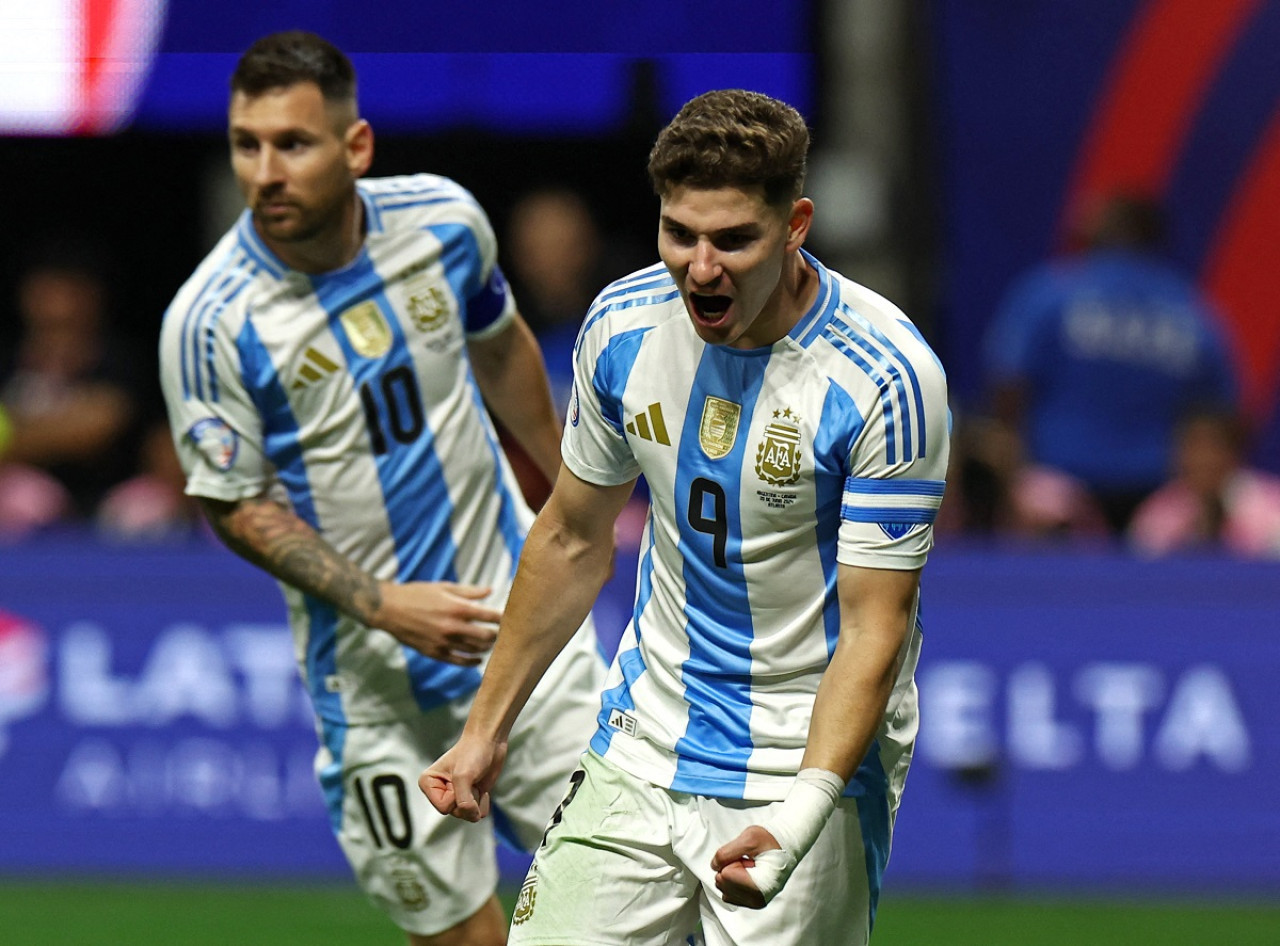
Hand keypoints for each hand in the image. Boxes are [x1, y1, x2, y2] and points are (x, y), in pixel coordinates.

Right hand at [370, 582, 500, 664]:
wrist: (389, 609)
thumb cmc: (417, 594)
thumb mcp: (443, 587)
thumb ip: (468, 591)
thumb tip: (490, 590)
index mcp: (457, 608)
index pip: (490, 616)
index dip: (503, 618)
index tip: (509, 617)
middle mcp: (453, 627)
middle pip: (487, 636)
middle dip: (497, 634)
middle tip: (501, 632)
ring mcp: (444, 642)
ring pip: (475, 650)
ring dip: (486, 647)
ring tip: (490, 643)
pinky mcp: (435, 653)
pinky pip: (459, 661)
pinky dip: (472, 662)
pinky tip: (478, 659)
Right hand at [419, 735, 507, 821]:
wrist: (489, 742)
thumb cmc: (472, 752)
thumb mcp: (463, 776)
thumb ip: (463, 801)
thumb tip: (473, 817)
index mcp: (428, 784)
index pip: (444, 807)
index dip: (456, 795)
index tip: (458, 778)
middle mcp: (438, 792)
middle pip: (455, 812)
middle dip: (468, 799)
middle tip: (470, 779)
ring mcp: (454, 796)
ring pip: (467, 815)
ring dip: (476, 800)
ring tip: (475, 782)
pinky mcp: (468, 798)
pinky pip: (477, 814)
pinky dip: (483, 802)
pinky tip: (482, 788)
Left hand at [711, 825, 782, 908]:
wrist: (786, 847)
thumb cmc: (772, 842)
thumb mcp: (749, 838)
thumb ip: (727, 852)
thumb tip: (714, 865)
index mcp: (759, 887)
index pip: (725, 874)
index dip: (733, 861)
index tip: (748, 858)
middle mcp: (757, 900)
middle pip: (722, 882)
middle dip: (731, 868)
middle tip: (749, 861)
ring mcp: (754, 902)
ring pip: (723, 888)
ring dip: (732, 874)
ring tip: (750, 867)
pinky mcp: (750, 901)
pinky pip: (727, 893)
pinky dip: (733, 882)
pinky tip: (748, 873)